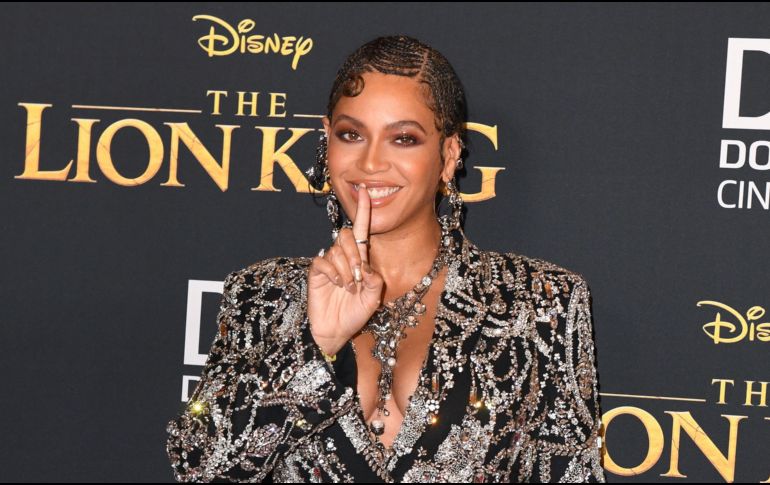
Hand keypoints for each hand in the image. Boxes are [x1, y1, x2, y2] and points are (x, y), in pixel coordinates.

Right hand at [307, 183, 384, 355]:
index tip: (365, 190)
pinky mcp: (317, 271)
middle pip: (348, 236)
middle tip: (359, 277)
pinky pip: (324, 260)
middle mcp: (344, 257)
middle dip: (356, 254)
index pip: (362, 230)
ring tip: (348, 287)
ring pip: (337, 250)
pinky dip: (333, 272)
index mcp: (361, 259)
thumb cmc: (355, 315)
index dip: (363, 210)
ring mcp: (330, 264)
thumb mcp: (373, 298)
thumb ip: (375, 279)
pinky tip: (337, 284)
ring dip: (346, 268)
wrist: (335, 332)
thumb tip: (365, 265)